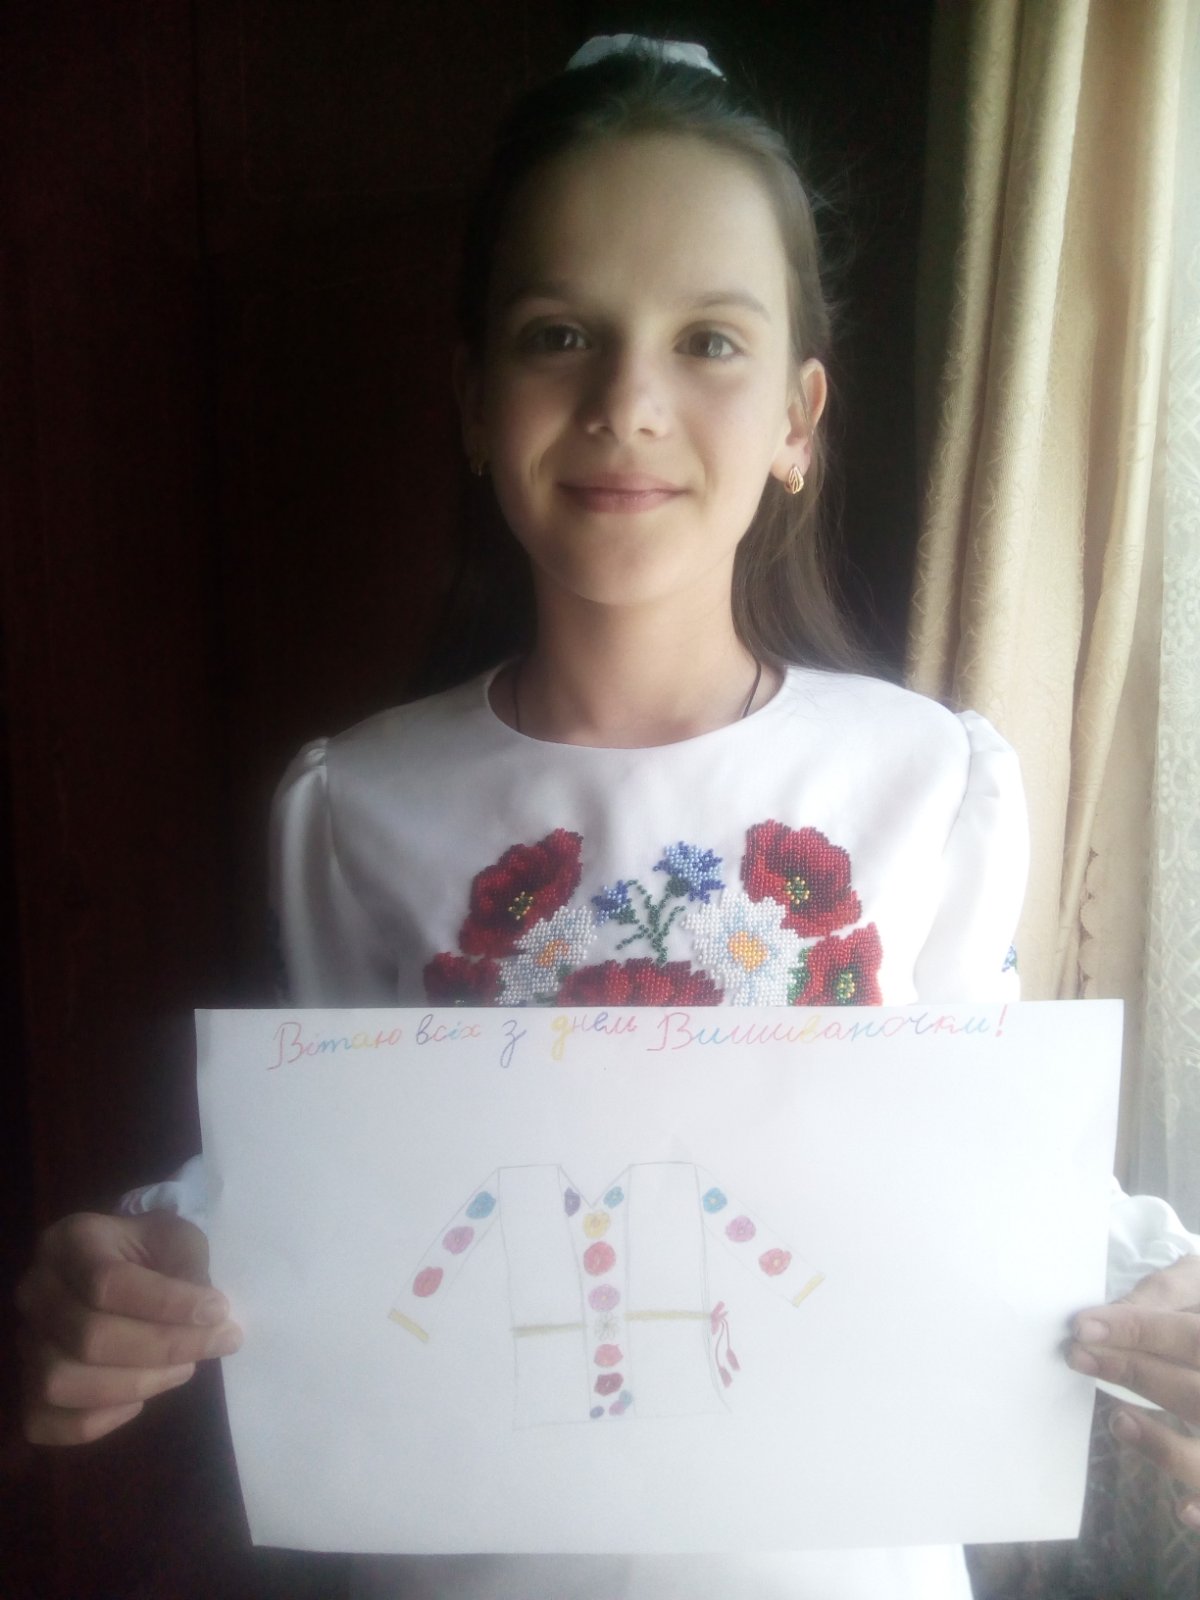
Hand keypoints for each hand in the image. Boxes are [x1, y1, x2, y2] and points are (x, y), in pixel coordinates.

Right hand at [15, 1211, 241, 1445]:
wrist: (122, 1265)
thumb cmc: (153, 1250)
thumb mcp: (179, 1239)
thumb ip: (189, 1269)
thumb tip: (206, 1318)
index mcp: (71, 1241)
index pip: (108, 1282)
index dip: (168, 1304)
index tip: (220, 1311)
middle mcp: (36, 1290)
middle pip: (88, 1338)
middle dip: (164, 1348)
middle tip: (217, 1343)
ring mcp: (24, 1340)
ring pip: (61, 1383)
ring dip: (134, 1385)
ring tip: (184, 1369)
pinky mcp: (26, 1385)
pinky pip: (44, 1421)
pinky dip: (93, 1423)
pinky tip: (137, 1400)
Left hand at [1068, 1254, 1199, 1528]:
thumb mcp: (1196, 1285)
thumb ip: (1164, 1295)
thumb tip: (1114, 1315)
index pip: (1190, 1336)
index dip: (1138, 1330)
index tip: (1082, 1326)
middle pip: (1195, 1391)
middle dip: (1134, 1372)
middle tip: (1076, 1356)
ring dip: (1164, 1445)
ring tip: (1117, 1421)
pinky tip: (1181, 1509)